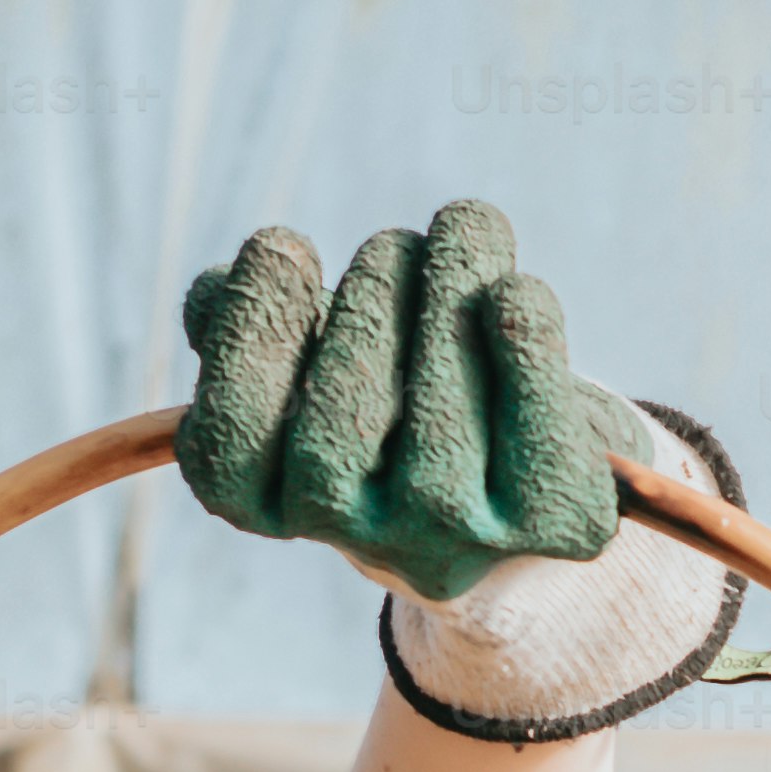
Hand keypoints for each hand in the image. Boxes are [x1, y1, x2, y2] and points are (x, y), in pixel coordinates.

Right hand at [176, 198, 648, 600]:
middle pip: (344, 415)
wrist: (523, 494)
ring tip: (462, 230)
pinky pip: (535, 415)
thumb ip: (244, 323)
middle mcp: (363, 540)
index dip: (253, 331)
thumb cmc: (395, 403)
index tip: (285, 245)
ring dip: (451, 289)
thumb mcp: (307, 361)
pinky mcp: (552, 520)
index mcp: (278, 507)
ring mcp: (459, 538)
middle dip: (373, 296)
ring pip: (442, 408)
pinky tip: (512, 289)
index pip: (231, 440)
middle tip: (398, 244)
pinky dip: (524, 334)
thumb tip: (218, 290)